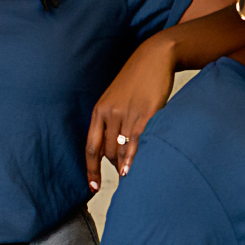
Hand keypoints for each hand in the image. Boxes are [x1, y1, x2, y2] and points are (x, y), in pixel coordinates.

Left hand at [85, 37, 175, 190]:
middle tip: (121, 177)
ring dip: (124, 165)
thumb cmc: (136, 80)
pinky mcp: (146, 113)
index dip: (91, 170)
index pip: (91, 148)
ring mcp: (128, 114)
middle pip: (107, 152)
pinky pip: (138, 141)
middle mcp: (110, 113)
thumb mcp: (115, 98)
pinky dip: (134, 157)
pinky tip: (134, 168)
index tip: (92, 187)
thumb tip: (111, 149)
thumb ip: (110, 121)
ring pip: (122, 149)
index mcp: (99, 110)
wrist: (153, 57)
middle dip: (113, 168)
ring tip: (129, 177)